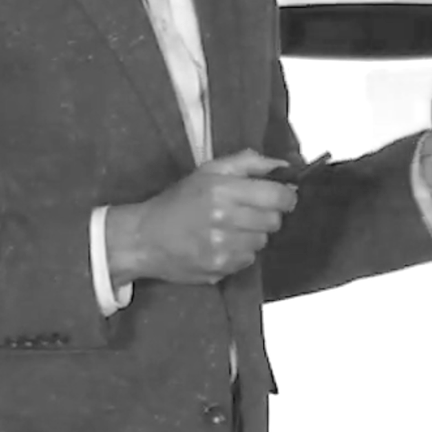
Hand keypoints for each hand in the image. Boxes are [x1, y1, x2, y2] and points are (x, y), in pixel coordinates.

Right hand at [109, 149, 298, 285]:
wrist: (145, 237)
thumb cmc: (177, 201)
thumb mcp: (208, 171)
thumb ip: (249, 163)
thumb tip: (284, 166)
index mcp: (222, 190)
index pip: (278, 196)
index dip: (286, 196)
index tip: (282, 196)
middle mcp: (224, 219)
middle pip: (274, 221)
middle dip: (266, 215)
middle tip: (247, 211)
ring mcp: (222, 247)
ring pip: (263, 242)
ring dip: (253, 234)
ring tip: (229, 228)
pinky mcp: (220, 268)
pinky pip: (248, 260)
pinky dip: (240, 252)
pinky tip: (221, 244)